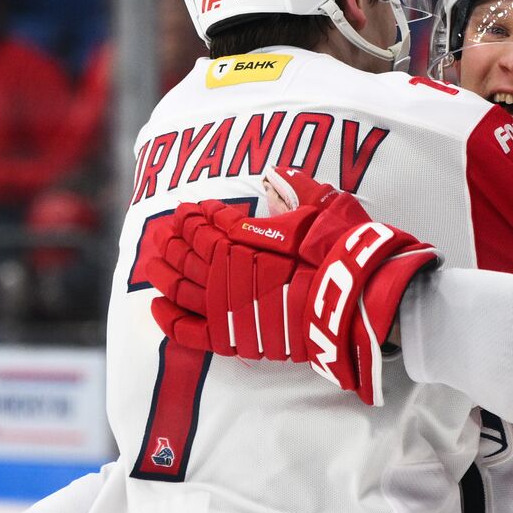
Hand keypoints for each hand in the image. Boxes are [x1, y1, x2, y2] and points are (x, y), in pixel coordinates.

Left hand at [147, 168, 439, 404]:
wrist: (359, 303)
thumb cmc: (346, 253)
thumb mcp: (325, 209)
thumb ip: (297, 189)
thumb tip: (275, 173)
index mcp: (248, 237)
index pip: (210, 225)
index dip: (197, 216)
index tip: (189, 210)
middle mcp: (231, 270)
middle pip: (189, 253)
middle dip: (174, 240)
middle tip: (161, 232)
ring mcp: (229, 306)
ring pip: (182, 287)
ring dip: (164, 272)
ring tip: (152, 261)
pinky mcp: (236, 338)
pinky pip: (192, 332)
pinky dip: (170, 321)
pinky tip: (156, 307)